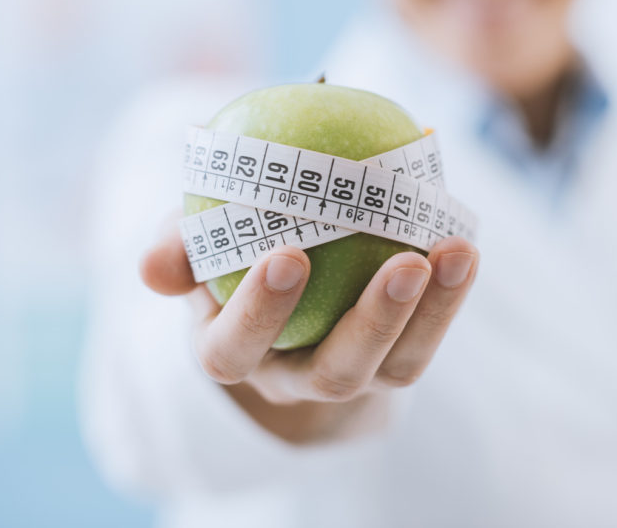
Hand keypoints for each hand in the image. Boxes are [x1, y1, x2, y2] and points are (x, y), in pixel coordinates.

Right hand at [140, 215, 478, 439]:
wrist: (284, 282)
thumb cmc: (230, 249)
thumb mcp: (195, 240)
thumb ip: (175, 246)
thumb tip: (152, 268)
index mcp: (230, 350)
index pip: (233, 350)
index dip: (258, 313)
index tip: (287, 253)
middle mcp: (291, 375)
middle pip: (331, 373)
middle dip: (370, 323)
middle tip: (403, 262)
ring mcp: (349, 373)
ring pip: (392, 365)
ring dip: (429, 313)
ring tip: (455, 251)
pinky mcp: (393, 362)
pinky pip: (425, 342)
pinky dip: (450, 298)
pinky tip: (464, 244)